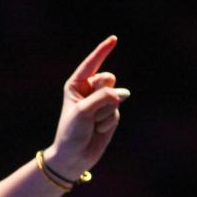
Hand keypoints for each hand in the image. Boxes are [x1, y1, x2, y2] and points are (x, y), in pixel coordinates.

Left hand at [46, 35, 129, 178]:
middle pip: (108, 79)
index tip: (114, 39)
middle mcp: (89, 90)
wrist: (74, 156)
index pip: (91, 64)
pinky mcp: (110, 114)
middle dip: (103, 94)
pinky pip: (117, 111)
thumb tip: (125, 94)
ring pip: (115, 97)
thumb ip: (104, 98)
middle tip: (90, 112)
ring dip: (104, 113)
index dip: (103, 51)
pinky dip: (108, 122)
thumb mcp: (84, 112)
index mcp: (76, 84)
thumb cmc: (71, 132)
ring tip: (92, 124)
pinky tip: (98, 130)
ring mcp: (101, 102)